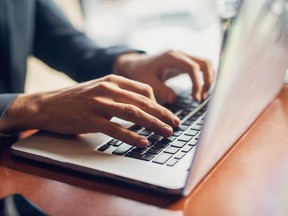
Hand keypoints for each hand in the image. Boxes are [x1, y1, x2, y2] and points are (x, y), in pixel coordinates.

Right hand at [0, 75, 179, 147]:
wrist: (47, 105)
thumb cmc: (76, 99)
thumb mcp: (99, 89)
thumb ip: (119, 94)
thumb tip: (140, 106)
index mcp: (112, 80)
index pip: (144, 90)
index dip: (159, 103)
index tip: (168, 114)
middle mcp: (108, 89)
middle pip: (142, 102)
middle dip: (162, 114)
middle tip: (176, 124)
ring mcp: (98, 103)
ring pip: (133, 113)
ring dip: (152, 124)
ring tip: (166, 133)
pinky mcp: (90, 119)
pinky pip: (115, 128)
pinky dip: (131, 136)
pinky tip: (143, 143)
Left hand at [114, 50, 213, 102]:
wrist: (137, 64)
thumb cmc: (141, 72)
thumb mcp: (147, 82)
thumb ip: (160, 90)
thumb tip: (173, 100)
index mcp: (171, 57)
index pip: (192, 67)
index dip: (197, 83)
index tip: (195, 99)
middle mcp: (180, 54)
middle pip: (205, 62)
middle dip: (208, 81)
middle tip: (202, 98)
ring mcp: (184, 57)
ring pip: (206, 64)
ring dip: (208, 79)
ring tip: (201, 97)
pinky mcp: (186, 62)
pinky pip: (202, 67)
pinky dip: (205, 78)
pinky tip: (200, 91)